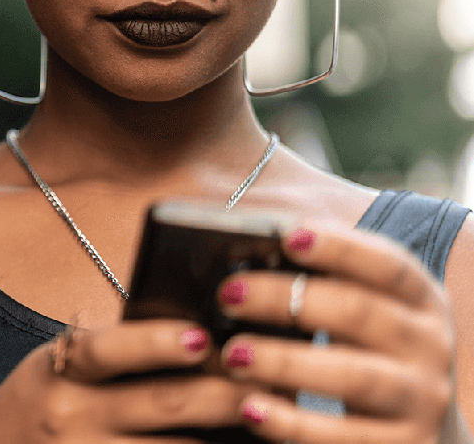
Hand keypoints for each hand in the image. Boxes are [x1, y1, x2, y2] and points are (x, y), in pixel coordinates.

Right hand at [0, 319, 253, 442]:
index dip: (156, 342)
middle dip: (224, 396)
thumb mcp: (56, 370)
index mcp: (57, 372)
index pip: (107, 349)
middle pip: (160, 405)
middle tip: (274, 388)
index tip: (204, 337)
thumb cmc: (38, 406)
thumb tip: (203, 341)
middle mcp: (67, 417)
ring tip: (275, 428)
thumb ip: (111, 357)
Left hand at [215, 224, 465, 442]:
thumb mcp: (367, 311)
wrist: (424, 430)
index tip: (288, 236)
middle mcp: (429, 346)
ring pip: (353, 377)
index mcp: (421, 300)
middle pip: (359, 313)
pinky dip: (294, 423)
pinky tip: (251, 408)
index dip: (340, 247)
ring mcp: (421, 399)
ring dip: (286, 363)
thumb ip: (324, 278)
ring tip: (232, 355)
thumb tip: (251, 235)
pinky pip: (345, 437)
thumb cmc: (370, 352)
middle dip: (286, 300)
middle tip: (228, 295)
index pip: (388, 265)